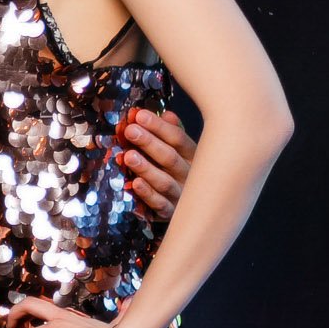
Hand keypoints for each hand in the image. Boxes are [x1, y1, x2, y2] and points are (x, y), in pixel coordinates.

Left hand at [117, 107, 195, 222]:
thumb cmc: (182, 174)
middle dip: (149, 142)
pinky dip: (148, 194)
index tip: (138, 115)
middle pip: (169, 157)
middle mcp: (190, 175)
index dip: (158, 126)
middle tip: (130, 130)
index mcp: (194, 156)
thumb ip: (173, 134)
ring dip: (146, 168)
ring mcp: (182, 195)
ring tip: (128, 156)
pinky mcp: (172, 213)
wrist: (199, 210)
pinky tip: (135, 184)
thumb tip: (167, 114)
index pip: (177, 138)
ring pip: (164, 181)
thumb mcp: (182, 153)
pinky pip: (160, 204)